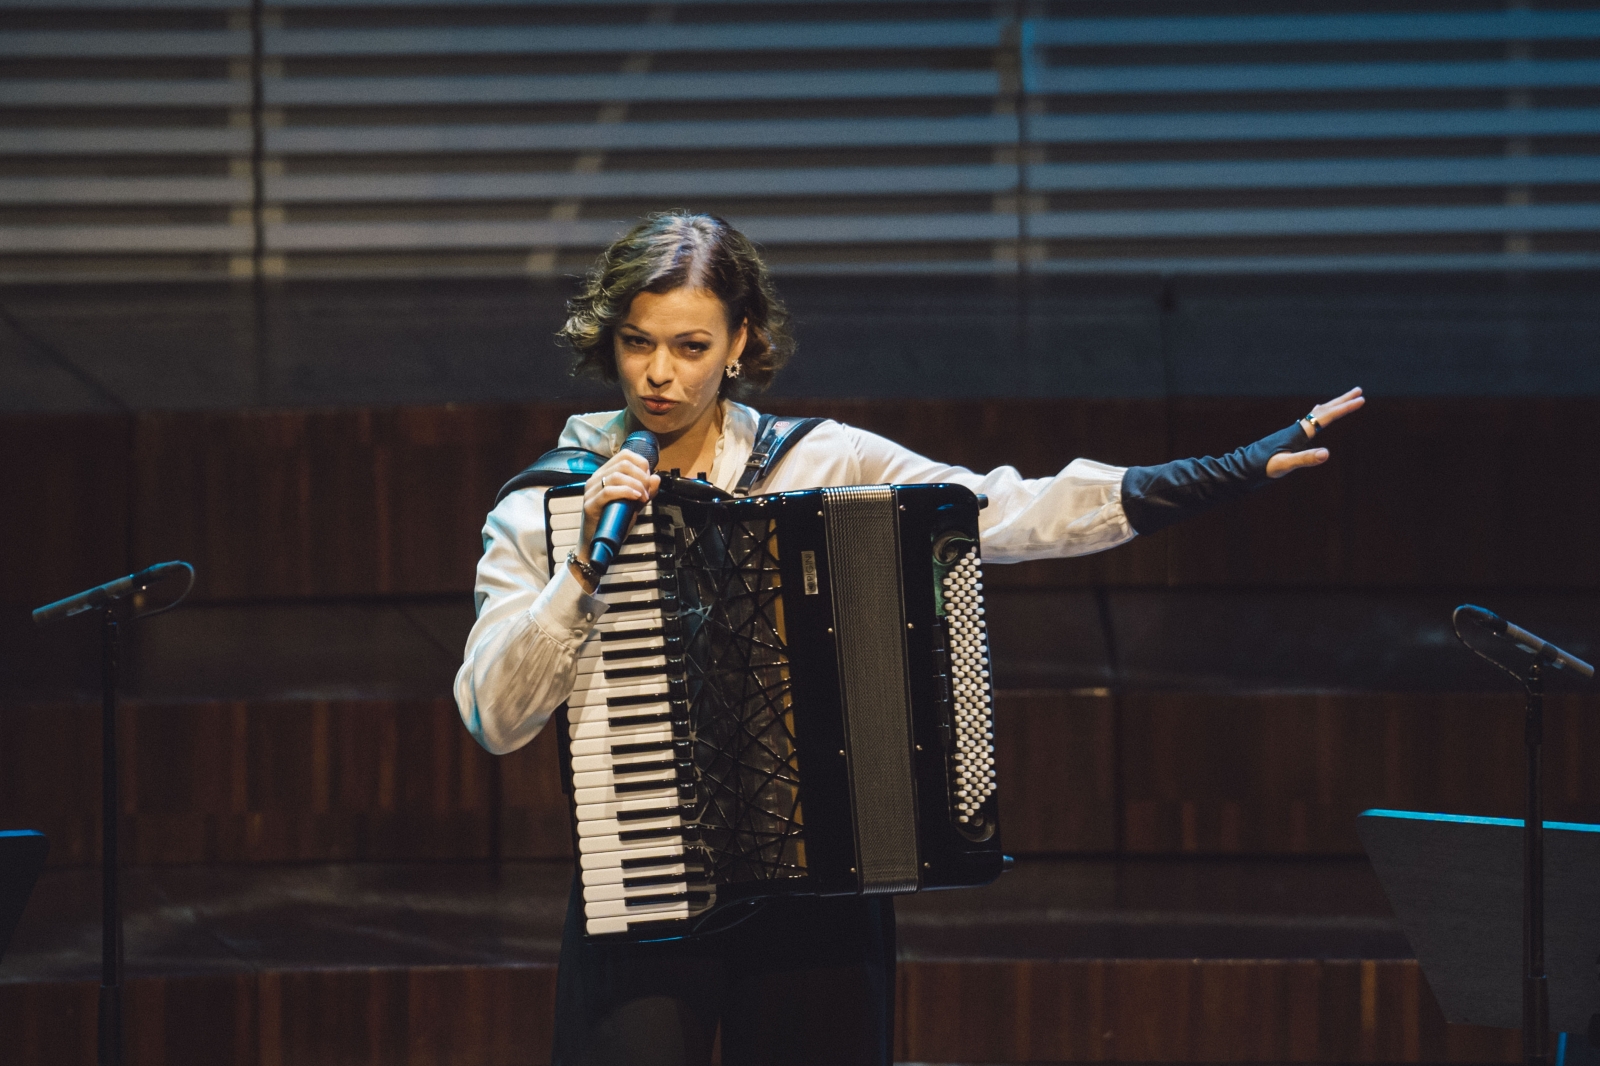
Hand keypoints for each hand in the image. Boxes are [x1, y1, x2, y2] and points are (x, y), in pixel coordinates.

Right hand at [569, 450, 660, 590]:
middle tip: (648, 491)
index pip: (624, 455)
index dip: (641, 463)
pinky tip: (636, 498)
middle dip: (642, 476)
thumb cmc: (613, 523)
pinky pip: (609, 491)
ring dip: (636, 485)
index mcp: (604, 474)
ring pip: (617, 475)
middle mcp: (595, 479)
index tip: (649, 478)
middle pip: (623, 463)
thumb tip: (656, 477)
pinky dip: (627, 492)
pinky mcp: (590, 504)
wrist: (597, 545)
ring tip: (643, 497)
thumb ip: (646, 491)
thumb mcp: (635, 504)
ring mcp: (591, 491)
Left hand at [1265, 386, 1364, 478]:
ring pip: (1318, 413)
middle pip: (1324, 410)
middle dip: (1342, 401)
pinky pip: (1310, 420)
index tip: (1361, 400)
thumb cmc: (1264, 466)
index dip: (1344, 408)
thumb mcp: (1285, 464)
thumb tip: (1327, 453)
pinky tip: (1318, 412)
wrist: (1246, 467)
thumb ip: (1305, 458)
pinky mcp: (1290, 436)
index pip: (1327, 416)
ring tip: (1345, 399)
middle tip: (1359, 390)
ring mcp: (1294, 431)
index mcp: (1300, 432)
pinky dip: (1319, 413)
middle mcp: (1298, 428)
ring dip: (1333, 406)